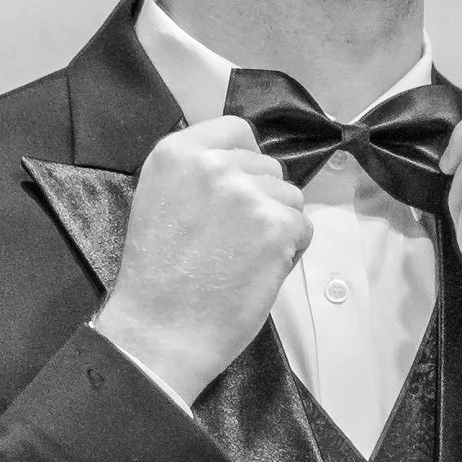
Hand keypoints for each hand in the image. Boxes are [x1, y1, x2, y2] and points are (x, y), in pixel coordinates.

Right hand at [95, 116, 311, 402]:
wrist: (159, 330)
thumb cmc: (157, 277)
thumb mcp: (159, 200)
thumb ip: (196, 175)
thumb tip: (242, 166)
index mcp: (176, 152)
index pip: (237, 130)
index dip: (246, 161)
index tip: (238, 190)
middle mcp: (212, 164)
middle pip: (268, 166)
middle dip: (262, 199)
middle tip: (234, 240)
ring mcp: (245, 193)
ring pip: (290, 196)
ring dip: (278, 226)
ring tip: (243, 259)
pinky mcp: (274, 226)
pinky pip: (303, 227)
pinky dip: (290, 251)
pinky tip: (257, 271)